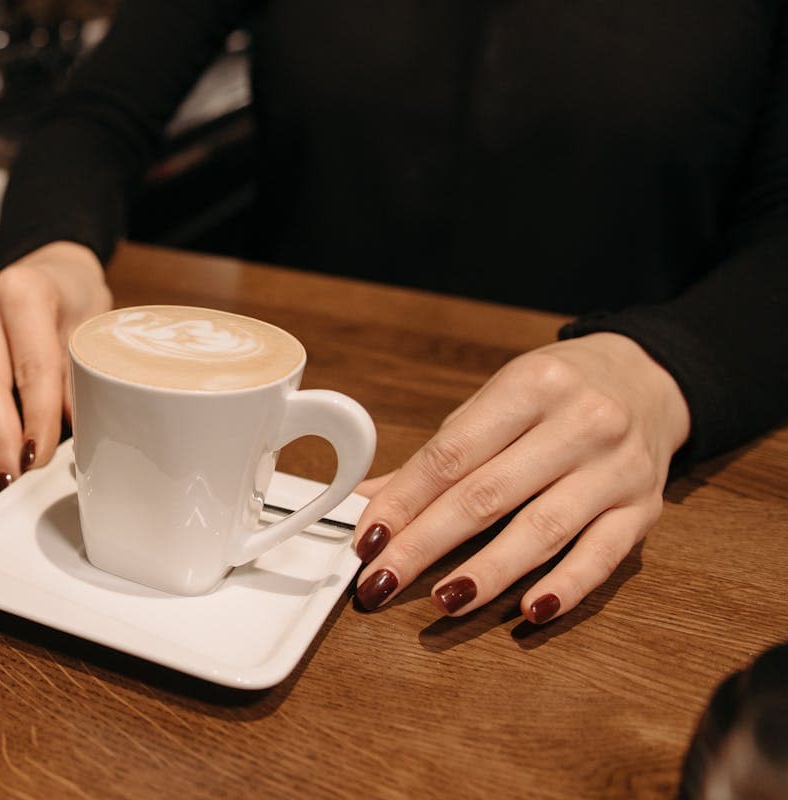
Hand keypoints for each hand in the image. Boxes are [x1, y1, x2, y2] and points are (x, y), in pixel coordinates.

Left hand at [351, 333, 689, 622]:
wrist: (649, 380)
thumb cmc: (557, 396)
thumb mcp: (496, 405)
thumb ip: (439, 457)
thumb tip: (368, 498)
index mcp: (529, 387)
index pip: (450, 455)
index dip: (403, 503)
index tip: (367, 540)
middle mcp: (579, 423)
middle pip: (487, 495)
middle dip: (425, 545)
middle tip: (381, 582)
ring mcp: (616, 468)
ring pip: (543, 529)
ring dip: (488, 572)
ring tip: (443, 601)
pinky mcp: (644, 509)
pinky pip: (602, 556)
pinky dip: (565, 587)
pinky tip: (529, 611)